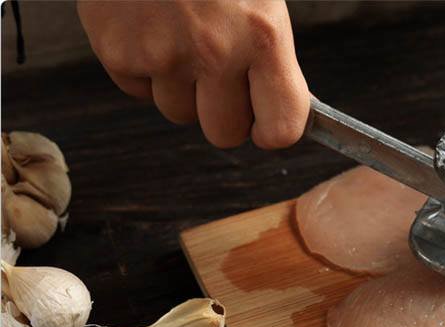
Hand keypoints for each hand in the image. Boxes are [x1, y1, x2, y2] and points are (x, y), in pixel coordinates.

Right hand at [78, 0, 308, 148]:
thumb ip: (269, 53)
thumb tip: (278, 107)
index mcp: (262, 35)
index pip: (281, 127)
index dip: (273, 130)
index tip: (266, 123)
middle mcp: (214, 52)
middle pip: (225, 133)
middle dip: (225, 112)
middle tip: (221, 75)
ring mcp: (160, 54)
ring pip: (179, 113)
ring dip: (183, 88)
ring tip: (181, 36)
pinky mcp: (116, 51)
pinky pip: (139, 91)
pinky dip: (145, 70)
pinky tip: (150, 28)